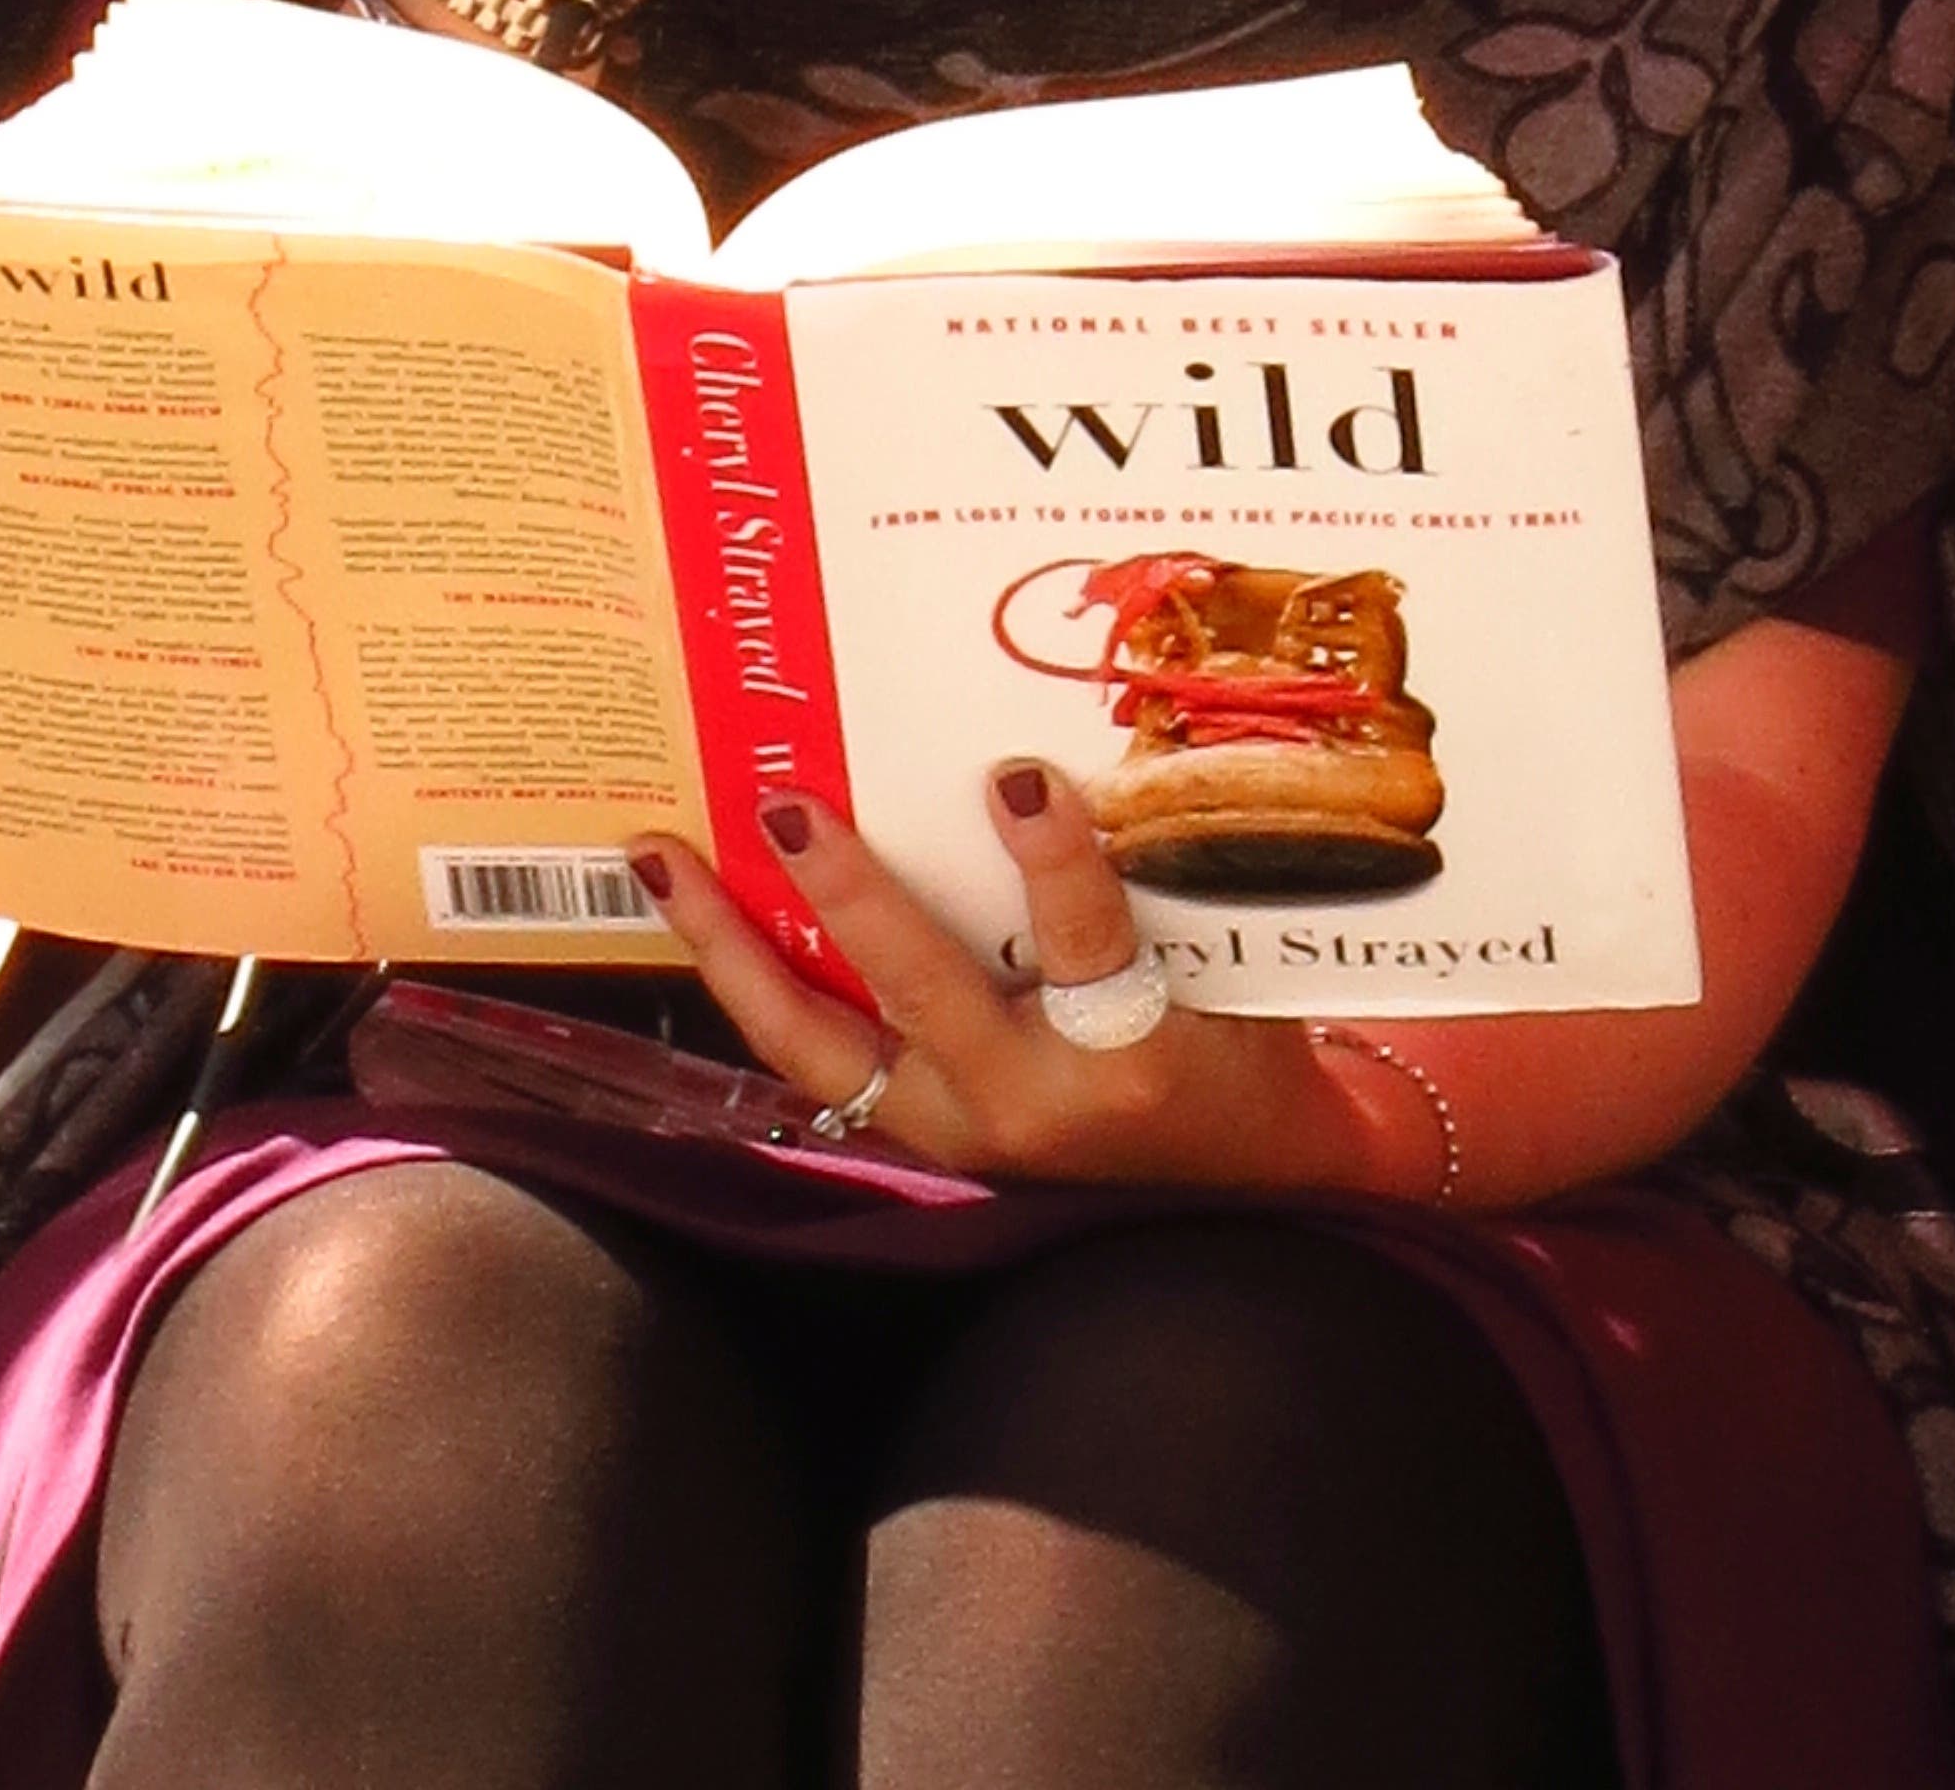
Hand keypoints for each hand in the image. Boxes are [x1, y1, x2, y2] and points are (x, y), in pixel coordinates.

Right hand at [629, 766, 1390, 1195]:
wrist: (1298, 1165)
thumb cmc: (1150, 1085)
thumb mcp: (1034, 1051)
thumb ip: (967, 965)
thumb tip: (898, 789)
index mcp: (935, 1114)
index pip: (794, 1045)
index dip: (716, 955)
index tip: (655, 859)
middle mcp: (981, 1119)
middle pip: (849, 1019)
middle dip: (784, 911)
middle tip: (756, 805)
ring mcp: (1060, 1091)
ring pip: (942, 987)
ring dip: (880, 894)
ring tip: (835, 800)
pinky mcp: (1147, 1057)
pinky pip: (1085, 945)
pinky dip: (1052, 861)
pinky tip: (1027, 788)